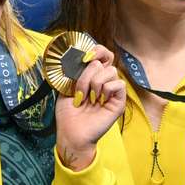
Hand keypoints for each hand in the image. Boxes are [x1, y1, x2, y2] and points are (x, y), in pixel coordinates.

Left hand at [55, 45, 125, 170]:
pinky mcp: (119, 101)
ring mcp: (112, 91)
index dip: (96, 51)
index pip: (102, 54)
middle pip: (104, 61)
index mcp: (91, 76)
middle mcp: (103, 82)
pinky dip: (106, 90)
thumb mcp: (65, 89)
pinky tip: (98, 101)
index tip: (85, 57)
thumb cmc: (68, 114)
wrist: (72, 133)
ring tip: (88, 98)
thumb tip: (79, 58)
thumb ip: (74, 72)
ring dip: (94, 83)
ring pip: (111, 71)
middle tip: (80, 90)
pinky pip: (118, 84)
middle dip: (87, 74)